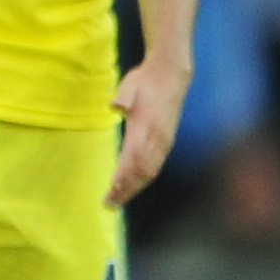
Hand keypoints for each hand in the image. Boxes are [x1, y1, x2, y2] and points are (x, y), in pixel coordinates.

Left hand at [107, 58, 189, 204]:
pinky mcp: (166, 141)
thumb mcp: (129, 85)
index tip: (112, 189)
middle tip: (109, 204)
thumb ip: (123, 96)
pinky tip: (134, 187)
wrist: (171, 75)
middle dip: (126, 188)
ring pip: (150, 171)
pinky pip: (155, 166)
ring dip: (134, 187)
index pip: (133, 156)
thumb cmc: (144, 81)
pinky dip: (144, 179)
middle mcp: (157, 137)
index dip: (123, 174)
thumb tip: (115, 105)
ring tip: (118, 200)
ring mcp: (164, 141)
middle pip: (142, 170)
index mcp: (145, 126)